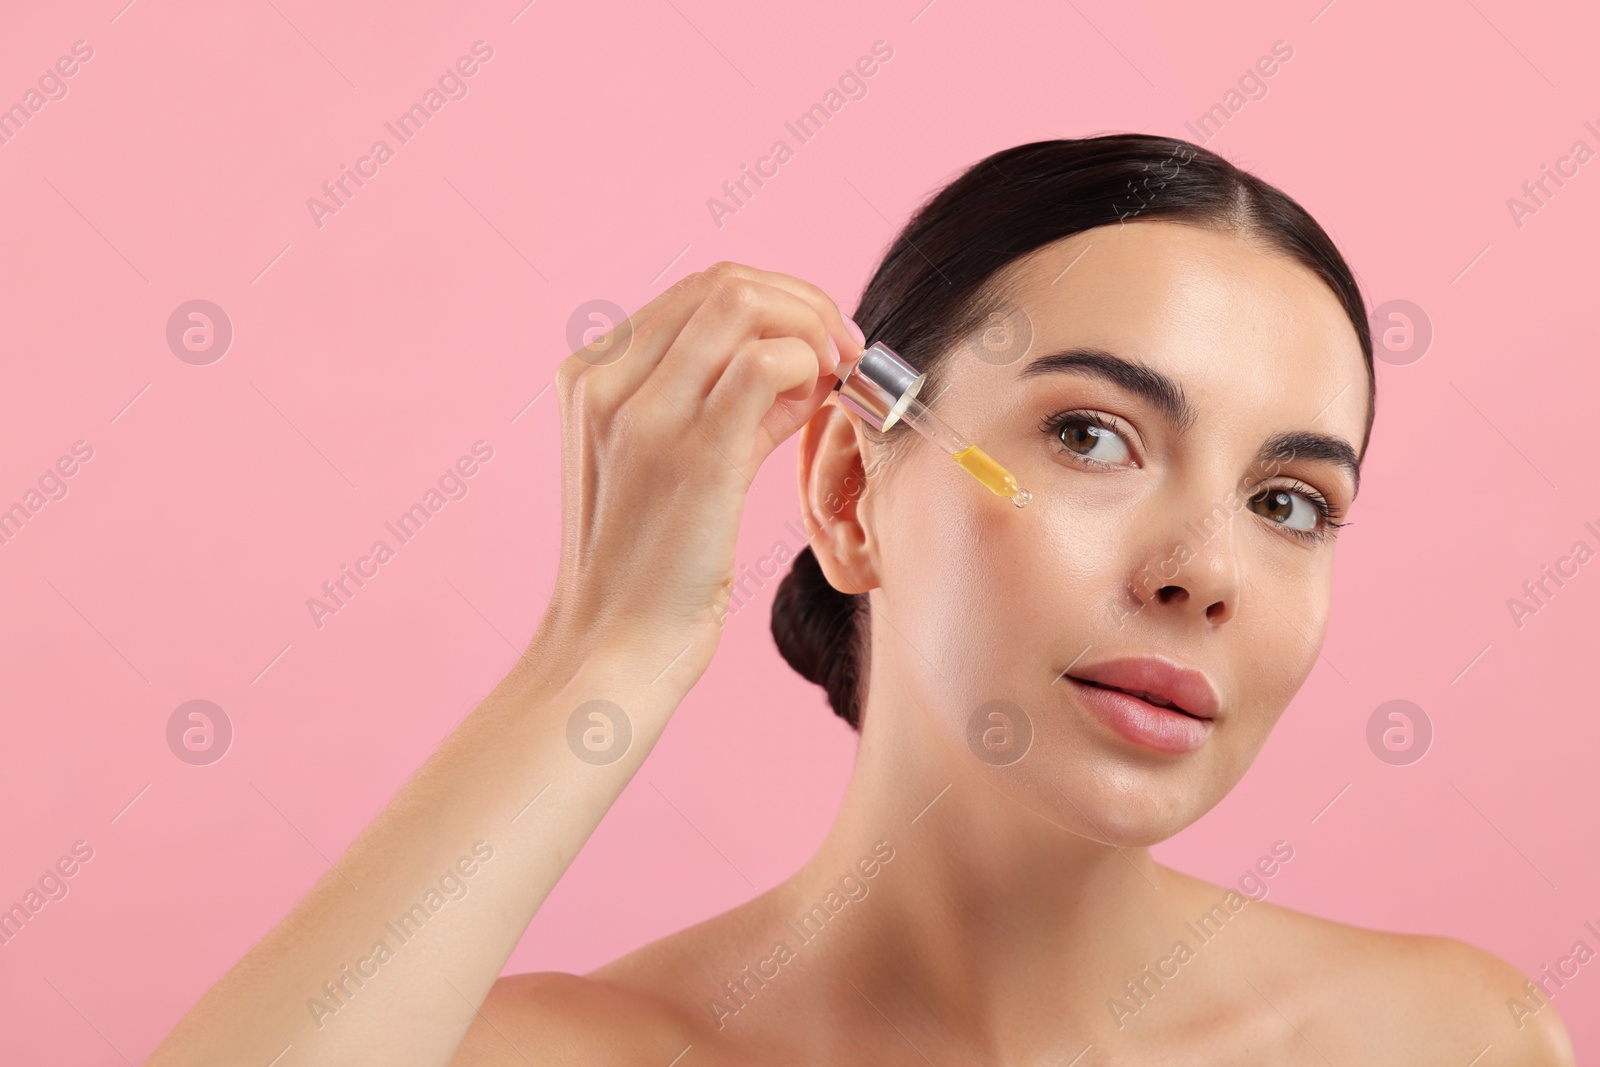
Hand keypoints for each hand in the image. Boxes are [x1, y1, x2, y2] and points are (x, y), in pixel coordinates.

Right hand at [531, 261, 863, 689]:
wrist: (615, 647)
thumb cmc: (650, 567)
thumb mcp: (672, 464)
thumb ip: (726, 403)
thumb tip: (799, 362)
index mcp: (590, 375)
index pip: (698, 290)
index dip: (776, 301)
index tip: (820, 341)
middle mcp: (606, 380)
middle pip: (722, 283)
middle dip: (801, 303)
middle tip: (845, 349)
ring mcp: (644, 413)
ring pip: (741, 304)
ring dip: (810, 328)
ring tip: (836, 376)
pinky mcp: (692, 453)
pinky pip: (763, 363)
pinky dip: (807, 366)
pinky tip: (819, 402)